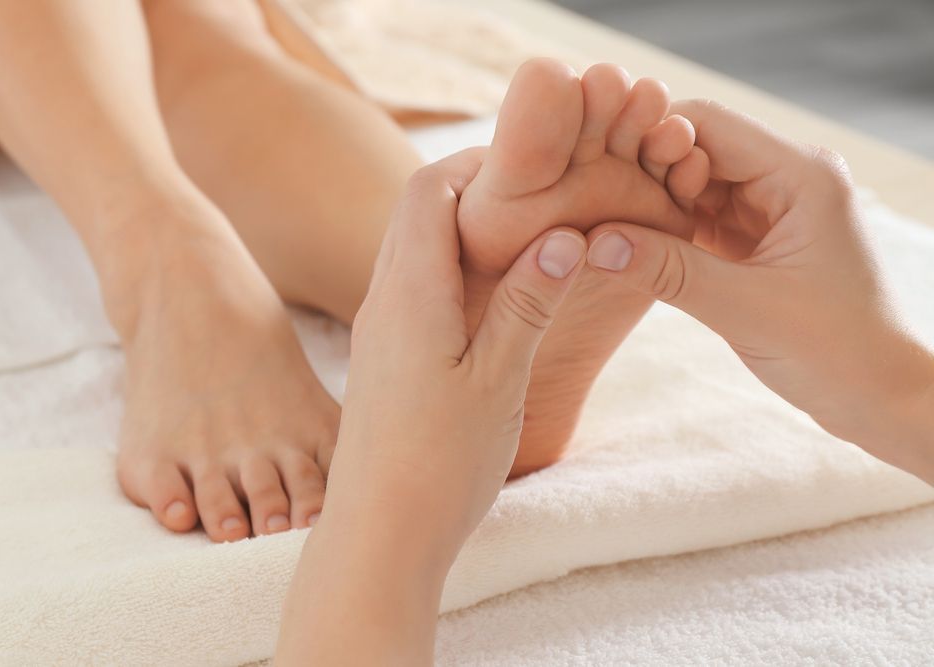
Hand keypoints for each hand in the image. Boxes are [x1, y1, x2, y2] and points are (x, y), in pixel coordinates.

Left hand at [276, 148, 586, 665]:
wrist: (377, 537)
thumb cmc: (439, 465)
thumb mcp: (497, 380)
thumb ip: (527, 303)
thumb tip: (562, 236)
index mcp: (409, 293)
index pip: (429, 188)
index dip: (478, 161)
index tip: (535, 162)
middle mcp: (382, 301)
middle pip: (419, 212)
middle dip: (476, 191)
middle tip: (541, 197)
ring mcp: (378, 331)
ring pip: (415, 251)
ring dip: (464, 234)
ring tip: (526, 242)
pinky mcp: (384, 360)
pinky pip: (413, 290)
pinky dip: (452, 274)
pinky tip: (493, 300)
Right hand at [583, 100, 933, 481]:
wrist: (879, 396)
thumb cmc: (835, 351)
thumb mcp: (744, 308)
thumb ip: (667, 270)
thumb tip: (595, 243)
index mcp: (800, 173)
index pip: (707, 123)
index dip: (651, 140)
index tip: (604, 175)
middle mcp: (788, 177)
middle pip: (697, 149)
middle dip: (646, 174)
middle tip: (597, 207)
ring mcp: (773, 208)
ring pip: (693, 185)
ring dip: (654, 204)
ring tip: (610, 230)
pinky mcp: (759, 238)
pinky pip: (701, 218)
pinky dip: (669, 231)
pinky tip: (636, 249)